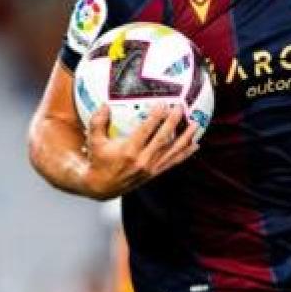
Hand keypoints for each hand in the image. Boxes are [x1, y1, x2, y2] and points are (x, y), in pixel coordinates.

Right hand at [84, 105, 199, 199]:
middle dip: (173, 122)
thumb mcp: (94, 141)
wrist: (102, 187)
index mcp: (128, 151)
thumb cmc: (98, 161)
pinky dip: (186, 153)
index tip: (163, 104)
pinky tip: (195, 145)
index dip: (155, 117)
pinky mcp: (156, 173)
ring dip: (186, 137)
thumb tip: (104, 104)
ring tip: (195, 124)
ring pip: (172, 150)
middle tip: (180, 108)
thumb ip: (98, 122)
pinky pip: (174, 162)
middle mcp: (142, 160)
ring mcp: (151, 167)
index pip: (145, 131)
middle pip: (163, 138)